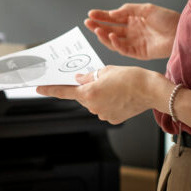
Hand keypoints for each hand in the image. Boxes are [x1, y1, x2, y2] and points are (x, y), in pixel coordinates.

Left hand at [36, 66, 154, 124]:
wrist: (152, 91)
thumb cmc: (131, 78)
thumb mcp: (106, 71)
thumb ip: (89, 77)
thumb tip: (78, 80)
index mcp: (88, 93)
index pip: (63, 92)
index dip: (49, 89)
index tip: (38, 88)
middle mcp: (93, 107)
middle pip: (81, 97)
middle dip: (86, 89)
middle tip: (100, 80)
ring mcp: (102, 115)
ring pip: (93, 103)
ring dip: (99, 95)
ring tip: (115, 88)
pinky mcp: (112, 119)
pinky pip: (104, 109)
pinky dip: (108, 103)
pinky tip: (120, 97)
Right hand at [85, 3, 179, 59]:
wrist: (182, 32)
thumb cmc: (168, 19)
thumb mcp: (146, 9)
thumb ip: (128, 10)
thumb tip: (111, 13)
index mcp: (133, 20)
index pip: (113, 19)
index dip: (102, 16)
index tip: (91, 14)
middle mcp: (131, 32)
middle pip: (110, 30)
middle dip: (98, 26)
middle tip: (88, 22)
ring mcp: (134, 43)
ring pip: (114, 40)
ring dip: (104, 36)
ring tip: (96, 30)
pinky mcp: (138, 53)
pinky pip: (123, 49)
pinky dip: (116, 44)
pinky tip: (111, 36)